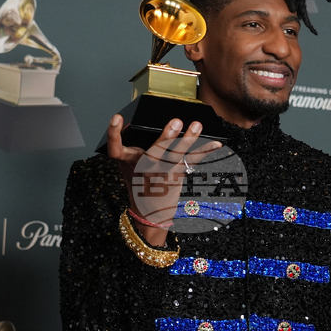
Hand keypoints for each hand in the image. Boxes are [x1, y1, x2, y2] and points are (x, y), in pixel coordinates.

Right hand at [105, 114, 219, 245]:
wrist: (148, 212)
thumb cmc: (138, 182)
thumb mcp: (128, 164)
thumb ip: (131, 144)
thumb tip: (136, 120)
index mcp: (128, 161)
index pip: (115, 147)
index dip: (113, 132)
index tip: (117, 117)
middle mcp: (144, 167)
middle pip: (154, 152)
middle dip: (166, 137)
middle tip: (176, 122)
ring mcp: (162, 173)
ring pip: (175, 155)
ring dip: (188, 140)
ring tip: (197, 126)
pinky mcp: (176, 176)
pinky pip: (192, 161)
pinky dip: (205, 151)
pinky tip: (217, 143)